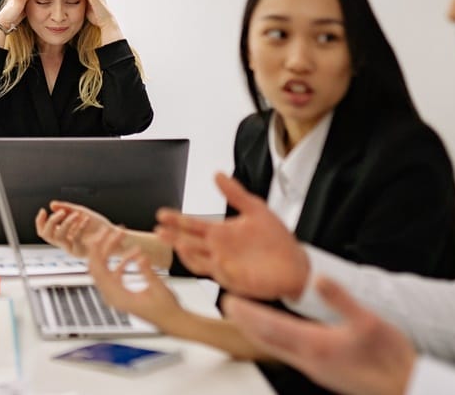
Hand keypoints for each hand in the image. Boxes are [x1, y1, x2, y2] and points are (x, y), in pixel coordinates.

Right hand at [35, 201, 114, 257]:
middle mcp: (64, 243)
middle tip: (61, 212)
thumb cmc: (98, 225)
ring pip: (58, 236)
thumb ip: (67, 209)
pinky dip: (80, 226)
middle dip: (51, 221)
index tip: (43, 210)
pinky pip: (75, 237)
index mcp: (62, 234)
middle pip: (46, 235)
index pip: (43, 231)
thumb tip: (51, 204)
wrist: (114, 235)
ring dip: (65, 223)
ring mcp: (72, 248)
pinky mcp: (81, 250)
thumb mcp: (81, 212)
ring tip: (76, 214)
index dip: (39, 222)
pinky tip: (86, 218)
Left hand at [85, 228, 184, 328]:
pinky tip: (134, 253)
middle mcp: (113, 296)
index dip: (96, 252)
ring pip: (105, 268)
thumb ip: (148, 273)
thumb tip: (141, 258)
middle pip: (98, 267)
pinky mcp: (121, 292)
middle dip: (102, 246)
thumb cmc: (167, 310)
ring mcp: (116, 294)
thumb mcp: (159, 289)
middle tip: (108, 231)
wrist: (172, 321)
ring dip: (112, 252)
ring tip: (122, 236)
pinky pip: (114, 272)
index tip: (96, 237)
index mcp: (118, 297)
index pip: (99, 271)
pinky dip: (122, 261)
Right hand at [157, 173, 309, 299]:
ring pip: (198, 262)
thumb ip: (235, 193)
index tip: (162, 214)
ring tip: (180, 244)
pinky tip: (213, 260)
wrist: (296, 263)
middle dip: (173, 237)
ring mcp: (225, 266)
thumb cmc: (275, 240)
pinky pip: (222, 275)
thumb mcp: (255, 209)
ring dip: (188, 255)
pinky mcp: (236, 280)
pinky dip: (215, 269)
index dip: (177, 220)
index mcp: (220, 233)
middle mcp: (218, 250)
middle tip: (159, 231)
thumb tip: (217, 174)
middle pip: (189, 243)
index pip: (192, 225)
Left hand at [223, 277, 415, 394]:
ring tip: (246, 319)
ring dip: (258, 333)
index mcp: (315, 345)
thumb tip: (319, 279)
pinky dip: (274, 341)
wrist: (404, 388)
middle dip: (245, 322)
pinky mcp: (323, 373)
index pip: (269, 326)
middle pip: (266, 340)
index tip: (229, 300)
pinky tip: (279, 337)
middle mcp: (309, 360)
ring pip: (275, 349)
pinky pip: (288, 355)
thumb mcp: (369, 321)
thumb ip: (341, 300)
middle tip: (228, 306)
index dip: (247, 313)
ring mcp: (314, 369)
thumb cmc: (390, 360)